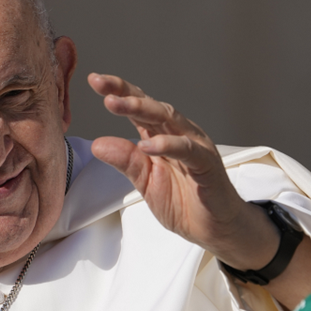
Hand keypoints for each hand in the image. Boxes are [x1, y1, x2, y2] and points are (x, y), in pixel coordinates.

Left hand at [88, 73, 275, 265]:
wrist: (215, 229)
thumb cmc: (185, 202)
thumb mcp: (145, 182)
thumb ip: (126, 162)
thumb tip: (98, 144)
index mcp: (162, 136)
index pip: (139, 109)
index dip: (119, 92)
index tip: (95, 80)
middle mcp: (179, 134)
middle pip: (152, 107)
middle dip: (126, 94)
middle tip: (102, 87)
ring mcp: (195, 147)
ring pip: (169, 119)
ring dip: (142, 110)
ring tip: (116, 104)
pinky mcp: (207, 164)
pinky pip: (188, 150)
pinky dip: (168, 145)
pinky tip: (148, 145)